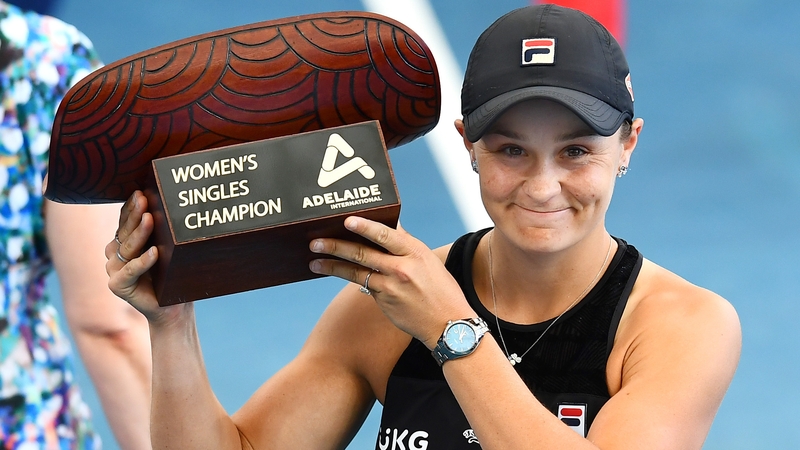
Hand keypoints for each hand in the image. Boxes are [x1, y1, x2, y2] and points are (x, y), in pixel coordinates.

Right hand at [105, 191, 187, 324]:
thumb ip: (160, 231)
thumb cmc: (172, 275)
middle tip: (144, 199)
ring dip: (139, 234)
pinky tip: (155, 252)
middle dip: (135, 215)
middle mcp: (114, 255)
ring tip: (150, 219)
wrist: (172, 308)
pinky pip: (131, 270)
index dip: (131, 207)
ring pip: (127, 248)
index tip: (141, 191)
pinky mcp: (117, 285)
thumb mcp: (167, 248)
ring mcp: (113, 270)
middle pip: (124, 232)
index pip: (124, 221)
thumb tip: (168, 203)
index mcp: (123, 243)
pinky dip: (143, 262)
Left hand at [308, 216, 474, 348]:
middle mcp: (401, 268)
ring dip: (332, 266)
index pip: (386, 234)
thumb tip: (389, 225)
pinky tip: (336, 273)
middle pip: (362, 253)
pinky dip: (350, 278)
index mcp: (415, 252)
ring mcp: (390, 287)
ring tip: (314, 262)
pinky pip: (364, 286)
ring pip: (355, 272)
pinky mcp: (384, 302)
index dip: (364, 226)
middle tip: (315, 242)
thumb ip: (406, 245)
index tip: (346, 220)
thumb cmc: (440, 289)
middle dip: (335, 246)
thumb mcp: (428, 261)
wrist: (449, 324)